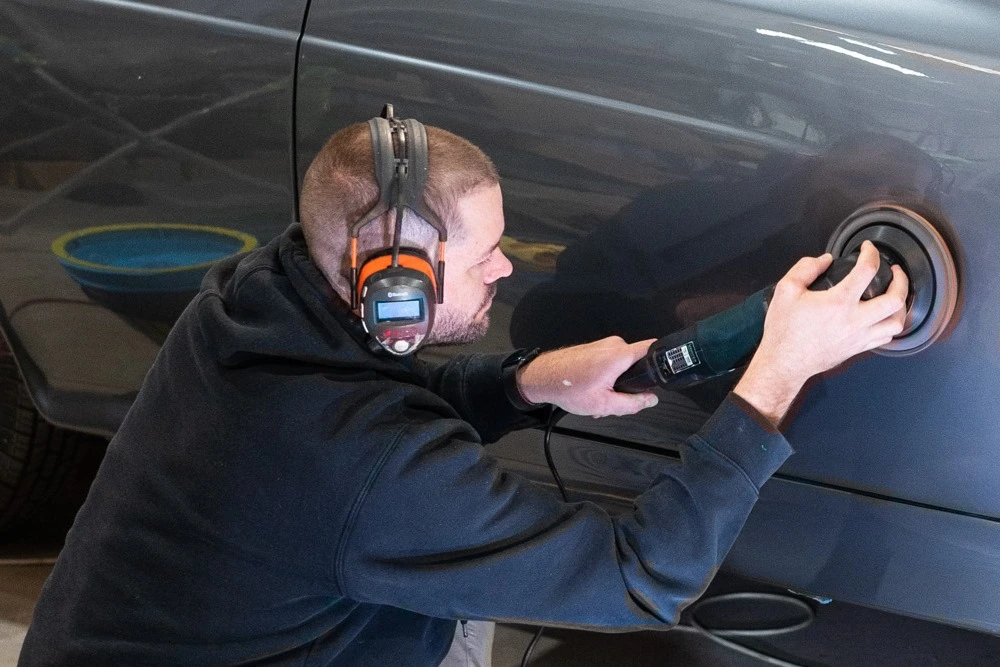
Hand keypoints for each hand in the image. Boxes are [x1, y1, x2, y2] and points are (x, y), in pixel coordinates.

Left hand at [517, 337, 658, 416]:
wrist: (542, 378)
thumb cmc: (567, 387)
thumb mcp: (604, 404)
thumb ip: (633, 403)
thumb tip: (650, 400)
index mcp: (619, 355)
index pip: (653, 347)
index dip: (661, 361)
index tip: (662, 373)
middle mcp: (612, 345)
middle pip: (636, 364)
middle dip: (628, 385)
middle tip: (614, 400)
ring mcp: (603, 345)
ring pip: (622, 366)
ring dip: (614, 385)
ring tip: (598, 398)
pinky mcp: (595, 349)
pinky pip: (610, 363)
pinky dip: (605, 378)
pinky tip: (592, 391)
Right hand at [735, 240, 908, 424]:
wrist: (784, 363)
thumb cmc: (784, 330)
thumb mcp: (785, 291)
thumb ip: (805, 269)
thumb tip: (825, 260)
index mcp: (839, 302)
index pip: (867, 270)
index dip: (871, 253)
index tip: (868, 248)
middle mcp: (855, 320)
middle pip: (895, 299)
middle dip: (901, 280)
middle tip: (894, 272)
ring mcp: (859, 337)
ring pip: (896, 322)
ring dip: (900, 305)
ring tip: (894, 295)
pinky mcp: (858, 349)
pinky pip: (886, 337)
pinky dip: (890, 324)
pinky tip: (882, 317)